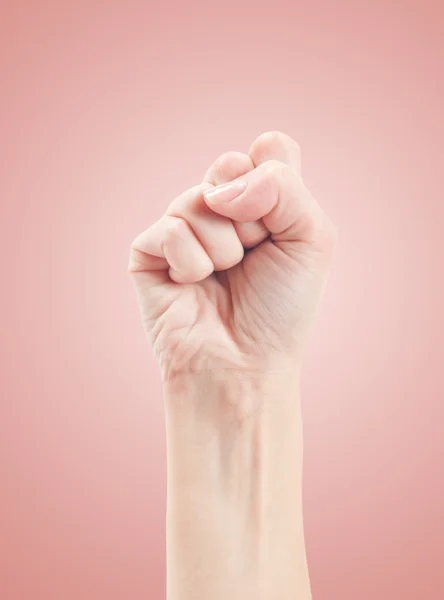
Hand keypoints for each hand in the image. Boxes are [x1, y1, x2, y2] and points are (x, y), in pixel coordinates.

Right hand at [129, 132, 335, 381]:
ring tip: (224, 277)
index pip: (268, 149)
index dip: (277, 185)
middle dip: (252, 217)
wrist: (245, 365)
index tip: (279, 228)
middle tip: (252, 255)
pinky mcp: (149, 251)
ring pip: (198, 199)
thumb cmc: (280, 309)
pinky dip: (192, 264)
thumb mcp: (311, 238)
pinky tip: (192, 286)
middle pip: (230, 166)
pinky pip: (170, 230)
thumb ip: (283, 186)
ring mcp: (182, 227)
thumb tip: (222, 185)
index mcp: (260, 201)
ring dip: (224, 248)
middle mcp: (220, 208)